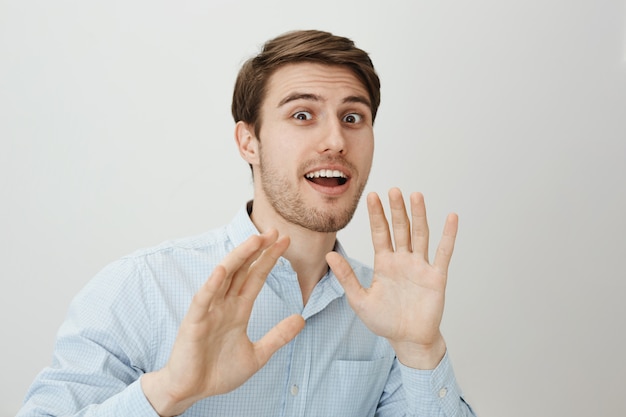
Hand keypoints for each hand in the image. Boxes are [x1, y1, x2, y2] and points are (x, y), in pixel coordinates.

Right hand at [142, 230, 304, 415]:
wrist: (192, 391)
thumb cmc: (219, 372)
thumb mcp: (258, 355)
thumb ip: (278, 336)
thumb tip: (301, 319)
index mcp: (238, 310)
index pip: (256, 277)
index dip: (269, 259)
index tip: (284, 242)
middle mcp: (224, 305)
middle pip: (242, 270)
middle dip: (257, 250)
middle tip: (274, 232)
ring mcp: (208, 311)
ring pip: (224, 277)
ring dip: (239, 258)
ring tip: (255, 241)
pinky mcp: (194, 322)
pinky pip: (203, 300)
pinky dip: (212, 285)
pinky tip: (223, 269)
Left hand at [326, 188, 457, 368]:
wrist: (408, 340)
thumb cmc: (384, 321)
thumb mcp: (359, 300)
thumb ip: (346, 277)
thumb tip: (329, 256)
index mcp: (384, 263)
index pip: (380, 233)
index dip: (376, 215)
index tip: (372, 195)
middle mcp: (403, 260)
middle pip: (400, 229)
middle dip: (396, 209)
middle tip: (393, 189)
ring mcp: (420, 266)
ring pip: (420, 235)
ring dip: (419, 215)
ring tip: (416, 195)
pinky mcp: (436, 276)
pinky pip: (443, 253)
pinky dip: (448, 235)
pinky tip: (451, 218)